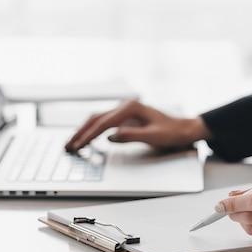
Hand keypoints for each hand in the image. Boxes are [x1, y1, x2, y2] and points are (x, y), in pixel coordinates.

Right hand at [64, 99, 212, 151]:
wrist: (183, 129)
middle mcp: (125, 106)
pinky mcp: (125, 117)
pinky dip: (93, 129)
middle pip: (96, 118)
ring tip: (72, 143)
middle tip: (68, 146)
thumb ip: (131, 136)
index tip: (79, 145)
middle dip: (81, 132)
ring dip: (84, 130)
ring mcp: (125, 110)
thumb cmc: (171, 132)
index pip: (104, 123)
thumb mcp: (153, 136)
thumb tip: (110, 137)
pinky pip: (104, 122)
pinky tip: (86, 137)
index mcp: (131, 108)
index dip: (89, 135)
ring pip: (98, 119)